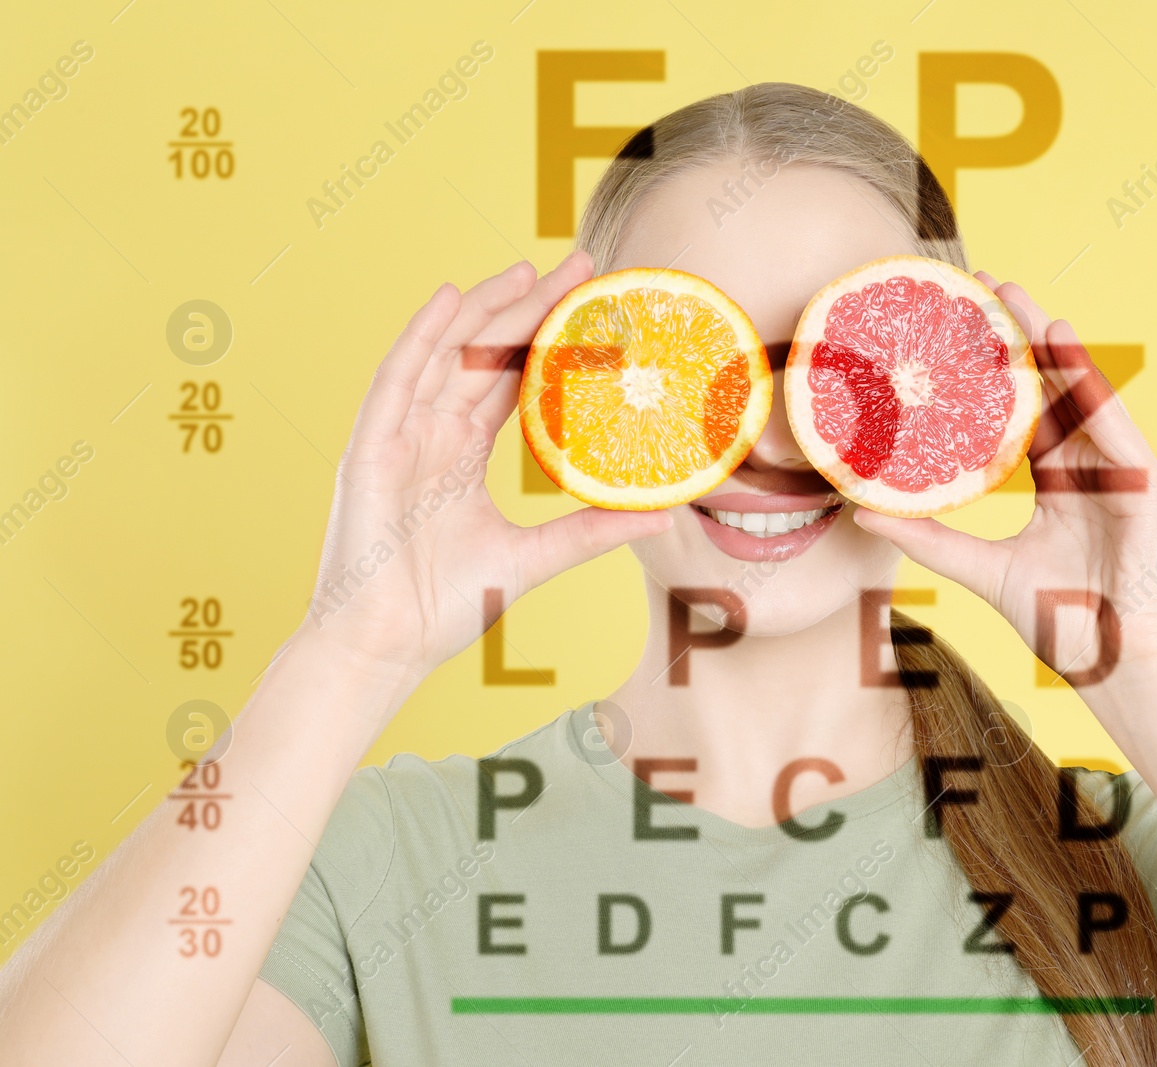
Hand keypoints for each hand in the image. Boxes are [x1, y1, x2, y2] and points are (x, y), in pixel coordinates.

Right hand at [295, 250, 670, 687]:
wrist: (386, 646)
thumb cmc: (443, 607)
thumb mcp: (532, 558)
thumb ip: (590, 532)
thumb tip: (663, 516)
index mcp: (460, 455)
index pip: (509, 380)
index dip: (547, 340)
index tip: (594, 304)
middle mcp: (430, 435)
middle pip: (484, 355)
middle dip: (528, 307)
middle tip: (580, 266)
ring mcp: (399, 437)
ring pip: (445, 353)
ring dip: (484, 308)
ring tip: (529, 269)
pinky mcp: (370, 448)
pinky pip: (396, 378)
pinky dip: (421, 336)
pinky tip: (451, 298)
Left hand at [853, 273, 1156, 706]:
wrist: (1129, 672)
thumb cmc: (1072, 629)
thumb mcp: (988, 572)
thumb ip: (931, 540)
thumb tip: (862, 514)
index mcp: (1062, 490)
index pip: (1024, 418)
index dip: (993, 376)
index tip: (955, 332)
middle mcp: (1094, 472)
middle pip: (1053, 392)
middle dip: (1018, 340)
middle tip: (979, 288)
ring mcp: (1124, 474)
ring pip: (1082, 393)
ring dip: (1049, 343)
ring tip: (1011, 297)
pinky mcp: (1149, 483)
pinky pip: (1113, 420)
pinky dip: (1088, 381)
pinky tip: (1061, 341)